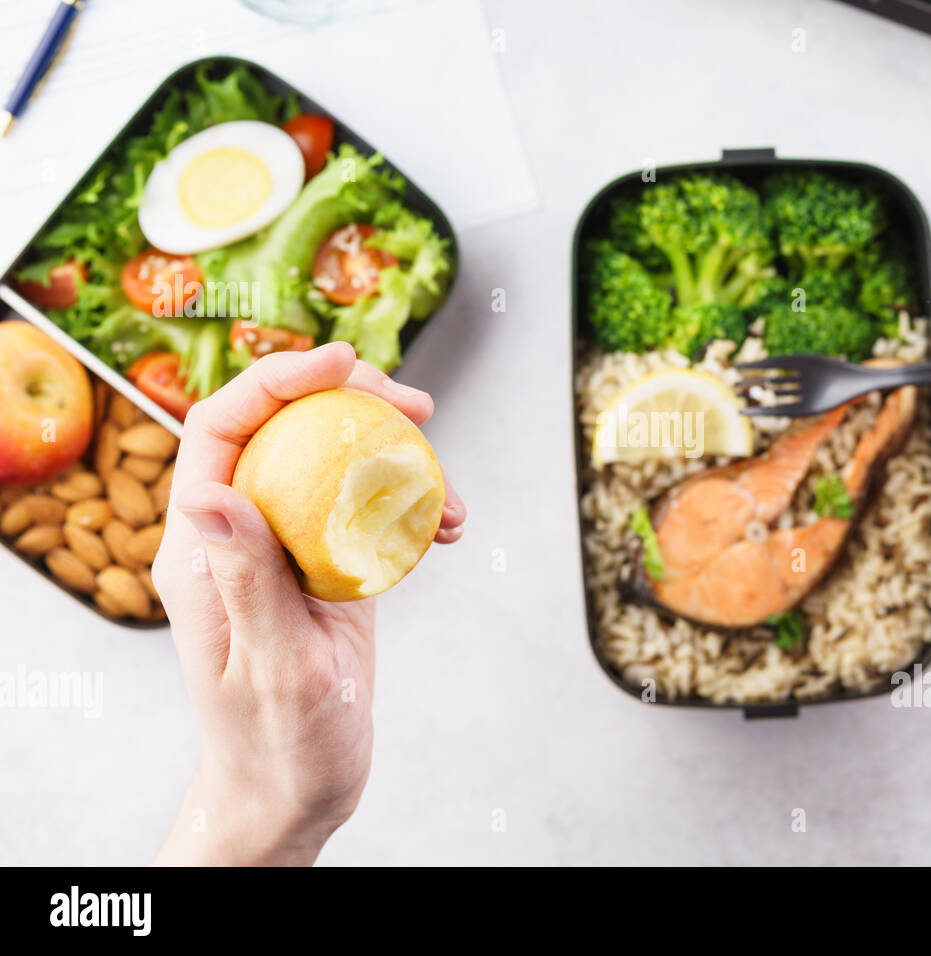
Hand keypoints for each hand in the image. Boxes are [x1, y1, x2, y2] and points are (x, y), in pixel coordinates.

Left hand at [152, 343, 464, 865]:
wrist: (299, 789)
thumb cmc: (276, 743)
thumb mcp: (269, 665)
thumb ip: (245, 578)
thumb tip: (210, 489)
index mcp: (203, 548)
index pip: (222, 431)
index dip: (276, 380)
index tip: (344, 362)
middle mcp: (243, 533)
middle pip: (287, 428)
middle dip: (353, 401)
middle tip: (419, 409)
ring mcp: (290, 547)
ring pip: (337, 461)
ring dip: (400, 458)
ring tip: (455, 498)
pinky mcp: (331, 566)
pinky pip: (371, 509)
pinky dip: (417, 506)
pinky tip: (451, 531)